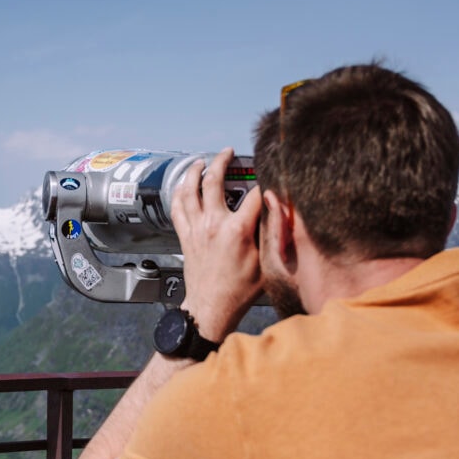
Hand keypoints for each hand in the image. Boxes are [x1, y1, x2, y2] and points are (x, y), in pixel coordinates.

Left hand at [170, 148, 262, 342]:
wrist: (212, 307)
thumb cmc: (240, 290)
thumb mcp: (268, 262)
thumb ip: (274, 234)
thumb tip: (280, 210)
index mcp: (237, 230)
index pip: (254, 194)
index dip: (265, 183)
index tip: (270, 177)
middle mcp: (213, 224)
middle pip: (214, 181)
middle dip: (222, 161)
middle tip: (228, 152)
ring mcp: (196, 229)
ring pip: (189, 190)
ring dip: (194, 171)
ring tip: (200, 161)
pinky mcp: (184, 236)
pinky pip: (177, 207)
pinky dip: (179, 192)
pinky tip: (183, 185)